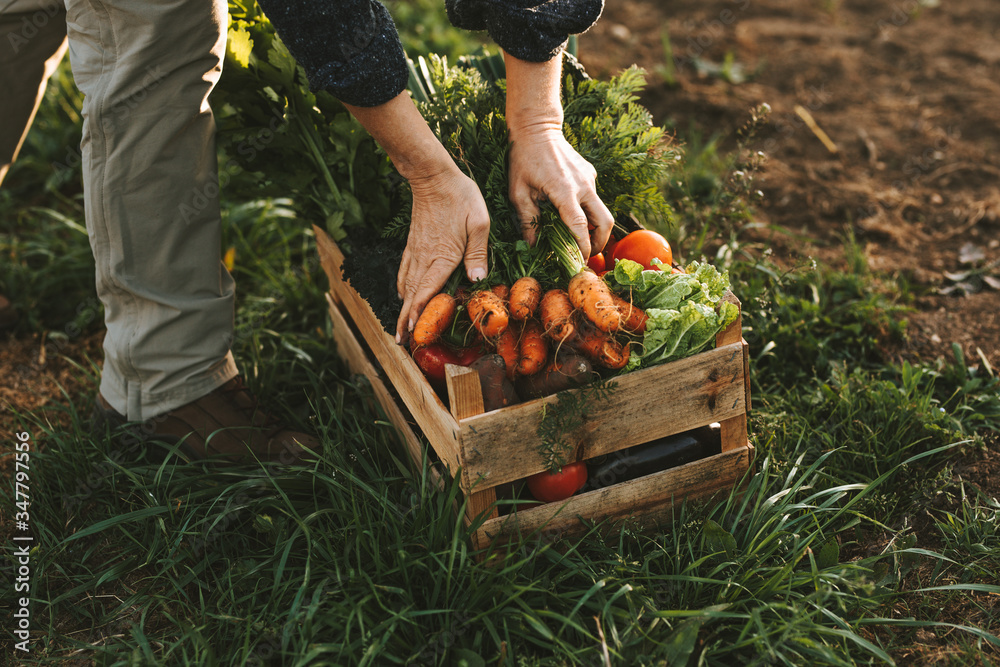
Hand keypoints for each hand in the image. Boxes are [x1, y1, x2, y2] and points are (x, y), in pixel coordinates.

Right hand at [396, 168, 489, 342]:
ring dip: (403, 307)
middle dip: (405, 319)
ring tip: (401, 326)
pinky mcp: (413, 244)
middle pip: (412, 294)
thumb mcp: (479, 222)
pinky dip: (403, 287)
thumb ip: (478, 252)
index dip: (418, 313)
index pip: (427, 291)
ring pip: (406, 285)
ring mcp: (416, 251)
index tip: (411, 332)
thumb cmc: (460, 196)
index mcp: (442, 256)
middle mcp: (425, 258)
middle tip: (402, 341)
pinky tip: (404, 295)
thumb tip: (476, 279)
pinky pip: (405, 271)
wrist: (432, 175)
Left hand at [508, 126, 612, 258]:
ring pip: (601, 210)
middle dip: (600, 242)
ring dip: (593, 227)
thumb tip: (532, 245)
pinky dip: (586, 210)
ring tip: (577, 237)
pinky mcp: (590, 173)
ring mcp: (589, 178)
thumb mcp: (517, 191)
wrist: (537, 127)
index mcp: (564, 191)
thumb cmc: (522, 159)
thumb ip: (527, 220)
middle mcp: (583, 185)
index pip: (580, 226)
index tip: (580, 261)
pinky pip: (593, 197)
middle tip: (587, 254)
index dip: (583, 247)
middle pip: (605, 222)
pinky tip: (569, 211)